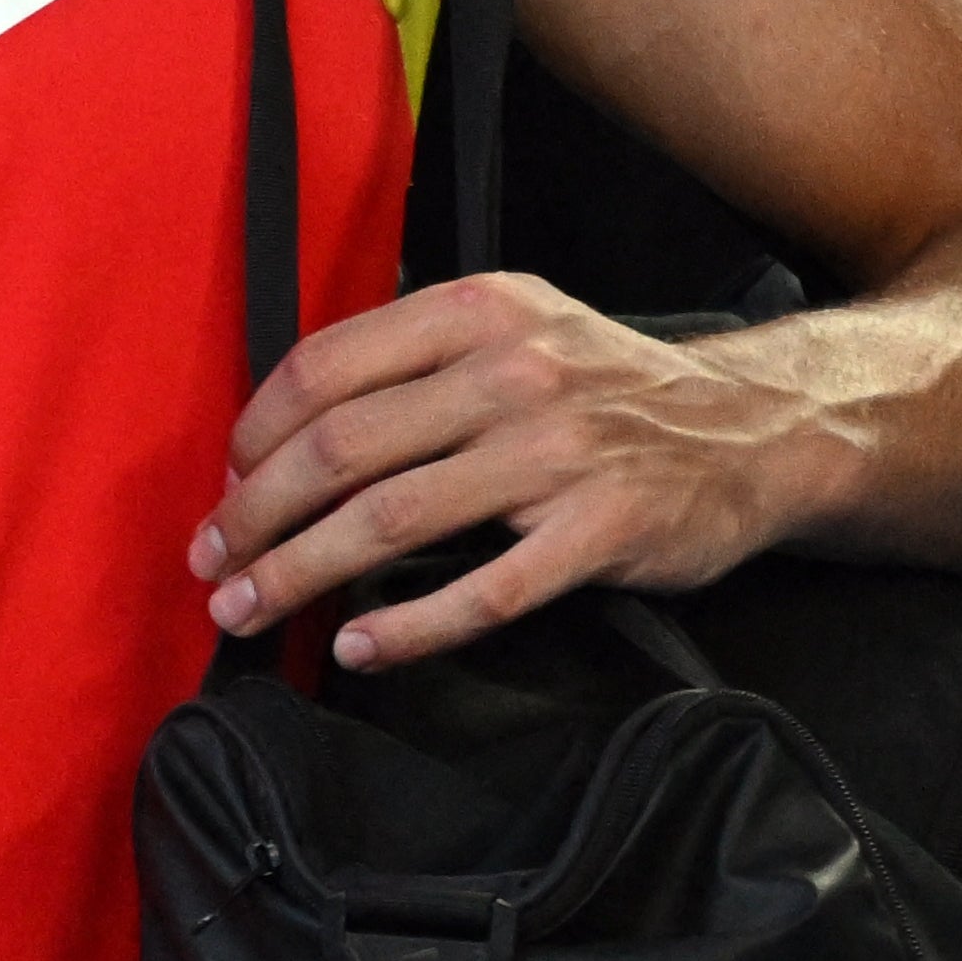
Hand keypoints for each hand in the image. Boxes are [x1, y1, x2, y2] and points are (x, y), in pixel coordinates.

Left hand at [185, 270, 833, 670]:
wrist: (750, 427)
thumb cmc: (608, 386)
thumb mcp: (516, 327)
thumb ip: (418, 358)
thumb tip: (295, 423)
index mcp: (473, 312)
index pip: (325, 366)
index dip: (256, 431)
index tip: (225, 482)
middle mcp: (507, 373)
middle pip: (340, 447)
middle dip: (255, 512)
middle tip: (211, 559)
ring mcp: (554, 453)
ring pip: (390, 520)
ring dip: (300, 572)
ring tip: (250, 607)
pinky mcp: (597, 532)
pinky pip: (482, 591)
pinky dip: (408, 626)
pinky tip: (358, 648)